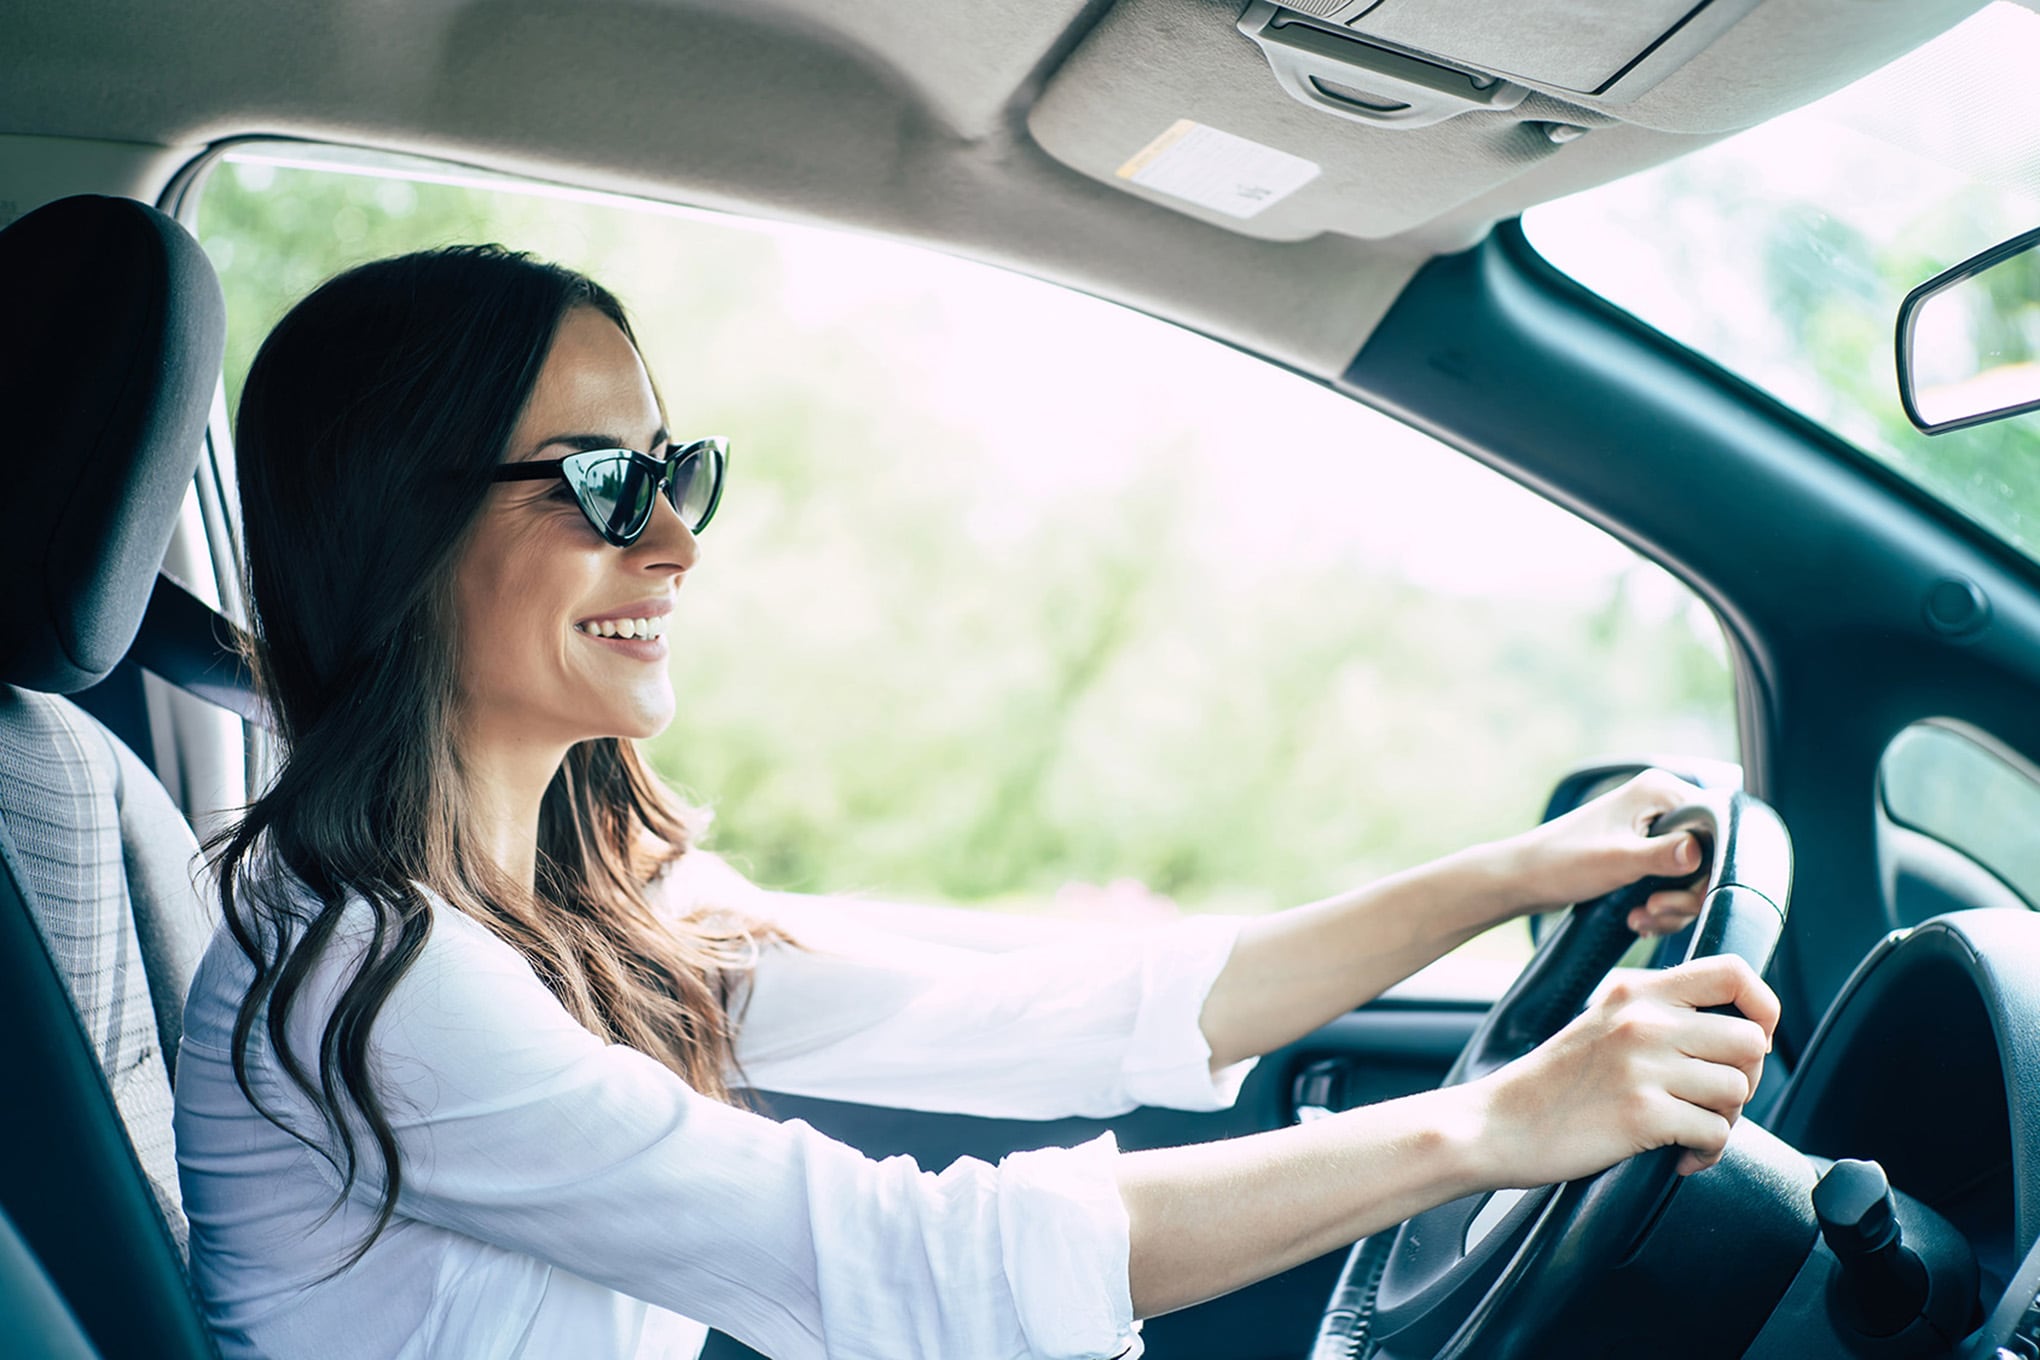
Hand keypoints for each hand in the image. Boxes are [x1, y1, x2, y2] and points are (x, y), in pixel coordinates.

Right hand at [1459, 955, 1779, 1185]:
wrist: (1498, 1124)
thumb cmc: (1553, 1084)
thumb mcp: (1602, 1023)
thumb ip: (1657, 1015)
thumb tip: (1735, 1030)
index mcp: (1636, 992)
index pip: (1733, 971)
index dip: (1762, 1007)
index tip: (1751, 1039)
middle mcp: (1644, 1021)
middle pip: (1750, 1040)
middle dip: (1745, 1079)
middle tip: (1713, 1101)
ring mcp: (1643, 1066)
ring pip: (1738, 1090)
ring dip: (1724, 1120)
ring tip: (1691, 1130)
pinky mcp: (1642, 1114)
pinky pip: (1715, 1133)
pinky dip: (1706, 1153)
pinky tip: (1679, 1157)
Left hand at [1507, 769, 1708, 936]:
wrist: (1523, 879)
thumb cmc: (1562, 861)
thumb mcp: (1618, 861)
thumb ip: (1662, 856)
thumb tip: (1700, 853)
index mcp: (1659, 791)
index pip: (1717, 827)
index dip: (1709, 866)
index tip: (1686, 895)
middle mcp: (1660, 804)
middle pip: (1706, 857)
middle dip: (1685, 895)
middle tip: (1654, 910)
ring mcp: (1652, 830)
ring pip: (1690, 877)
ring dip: (1670, 907)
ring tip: (1639, 918)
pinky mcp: (1643, 853)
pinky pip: (1670, 885)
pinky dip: (1659, 908)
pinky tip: (1637, 919)